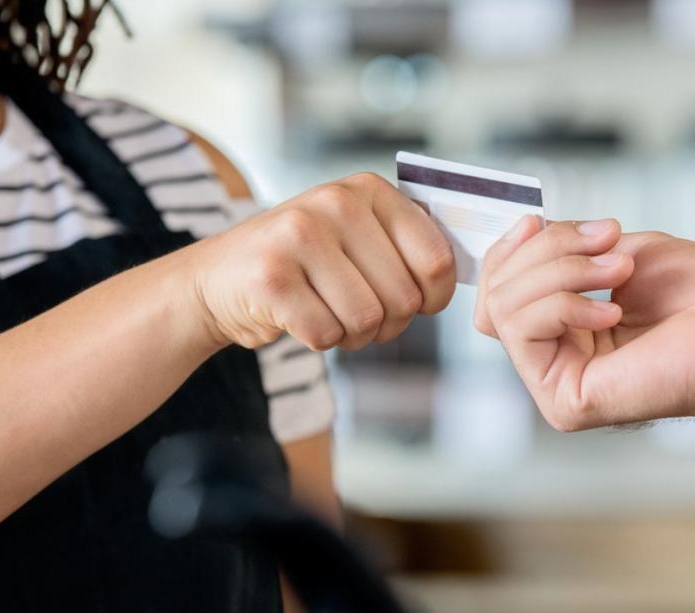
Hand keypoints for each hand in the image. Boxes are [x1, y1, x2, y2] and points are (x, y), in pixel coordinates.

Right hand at [186, 173, 455, 351]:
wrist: (219, 278)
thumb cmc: (307, 264)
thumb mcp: (360, 236)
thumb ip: (410, 246)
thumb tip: (475, 271)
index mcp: (370, 190)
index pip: (436, 260)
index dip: (432, 299)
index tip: (415, 303)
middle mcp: (336, 202)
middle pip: (403, 299)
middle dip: (387, 323)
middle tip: (357, 311)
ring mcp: (298, 235)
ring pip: (367, 321)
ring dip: (352, 334)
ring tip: (328, 311)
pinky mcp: (269, 276)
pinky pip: (326, 334)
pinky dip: (319, 341)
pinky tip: (300, 317)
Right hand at [475, 217, 694, 456]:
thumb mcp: (622, 249)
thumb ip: (567, 247)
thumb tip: (523, 234)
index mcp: (567, 327)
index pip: (501, 288)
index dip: (509, 248)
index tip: (537, 220)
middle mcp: (556, 356)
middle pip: (498, 292)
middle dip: (546, 252)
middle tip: (606, 243)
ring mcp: (555, 381)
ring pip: (505, 307)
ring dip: (562, 272)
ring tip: (619, 271)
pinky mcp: (563, 400)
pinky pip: (524, 331)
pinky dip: (565, 304)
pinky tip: (612, 312)